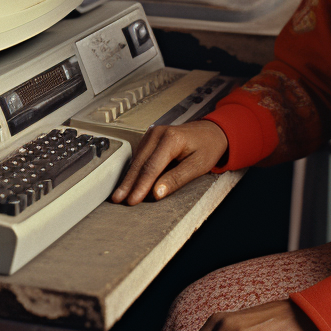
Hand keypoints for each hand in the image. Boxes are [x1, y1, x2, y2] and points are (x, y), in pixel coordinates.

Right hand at [110, 120, 227, 205]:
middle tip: (118, 199)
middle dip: (128, 183)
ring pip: (136, 160)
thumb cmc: (207, 147)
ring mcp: (152, 134)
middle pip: (140, 163)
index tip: (133, 200)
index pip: (152, 167)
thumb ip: (177, 179)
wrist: (211, 131)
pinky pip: (139, 156)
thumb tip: (156, 192)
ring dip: (129, 178)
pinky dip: (134, 170)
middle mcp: (158, 133)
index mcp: (171, 138)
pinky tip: (129, 183)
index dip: (141, 185)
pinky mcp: (150, 139)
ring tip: (119, 194)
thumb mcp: (198, 165)